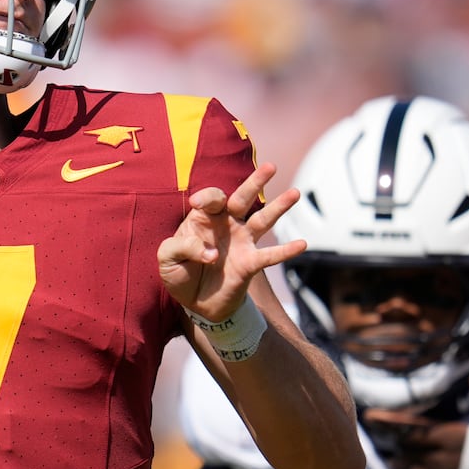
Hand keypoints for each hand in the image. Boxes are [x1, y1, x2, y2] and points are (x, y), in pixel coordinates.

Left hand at [158, 164, 303, 321]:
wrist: (196, 302)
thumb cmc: (180, 273)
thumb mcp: (167, 258)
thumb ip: (181, 247)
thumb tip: (211, 252)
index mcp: (204, 217)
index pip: (211, 198)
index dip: (206, 197)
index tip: (198, 203)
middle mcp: (227, 224)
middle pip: (242, 198)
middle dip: (255, 182)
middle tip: (271, 166)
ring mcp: (242, 242)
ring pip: (263, 220)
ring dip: (279, 207)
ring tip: (295, 193)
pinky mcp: (250, 263)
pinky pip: (270, 256)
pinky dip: (286, 251)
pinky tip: (302, 244)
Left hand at [374, 408, 468, 468]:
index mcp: (454, 437)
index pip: (412, 428)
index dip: (397, 425)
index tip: (384, 422)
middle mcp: (441, 459)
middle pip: (404, 448)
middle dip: (403, 445)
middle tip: (409, 444)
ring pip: (403, 468)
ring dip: (402, 463)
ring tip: (409, 459)